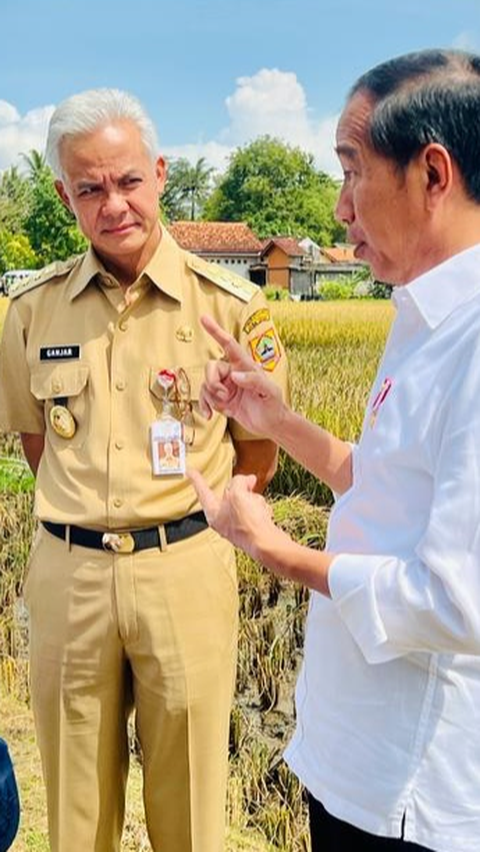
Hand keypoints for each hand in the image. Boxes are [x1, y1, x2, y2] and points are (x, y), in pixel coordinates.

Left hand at [188, 468, 274, 559]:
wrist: (266, 543)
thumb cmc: (247, 522)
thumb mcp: (238, 493)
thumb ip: (238, 482)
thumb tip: (246, 481)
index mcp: (213, 513)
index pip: (203, 492)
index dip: (197, 480)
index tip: (190, 472)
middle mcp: (223, 521)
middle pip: (229, 495)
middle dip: (241, 488)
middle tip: (249, 482)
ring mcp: (238, 526)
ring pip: (245, 501)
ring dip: (254, 499)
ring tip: (257, 507)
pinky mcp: (251, 528)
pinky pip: (256, 510)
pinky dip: (260, 509)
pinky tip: (263, 514)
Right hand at [200, 314, 285, 437]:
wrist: (271, 425)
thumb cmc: (274, 405)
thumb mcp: (270, 392)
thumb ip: (254, 380)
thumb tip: (235, 375)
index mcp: (245, 365)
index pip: (228, 345)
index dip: (216, 331)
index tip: (203, 318)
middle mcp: (233, 372)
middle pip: (211, 367)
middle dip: (212, 382)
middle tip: (224, 396)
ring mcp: (226, 386)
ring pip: (206, 384)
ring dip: (210, 397)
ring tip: (224, 407)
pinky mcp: (221, 399)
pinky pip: (204, 397)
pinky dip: (204, 406)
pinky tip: (209, 415)